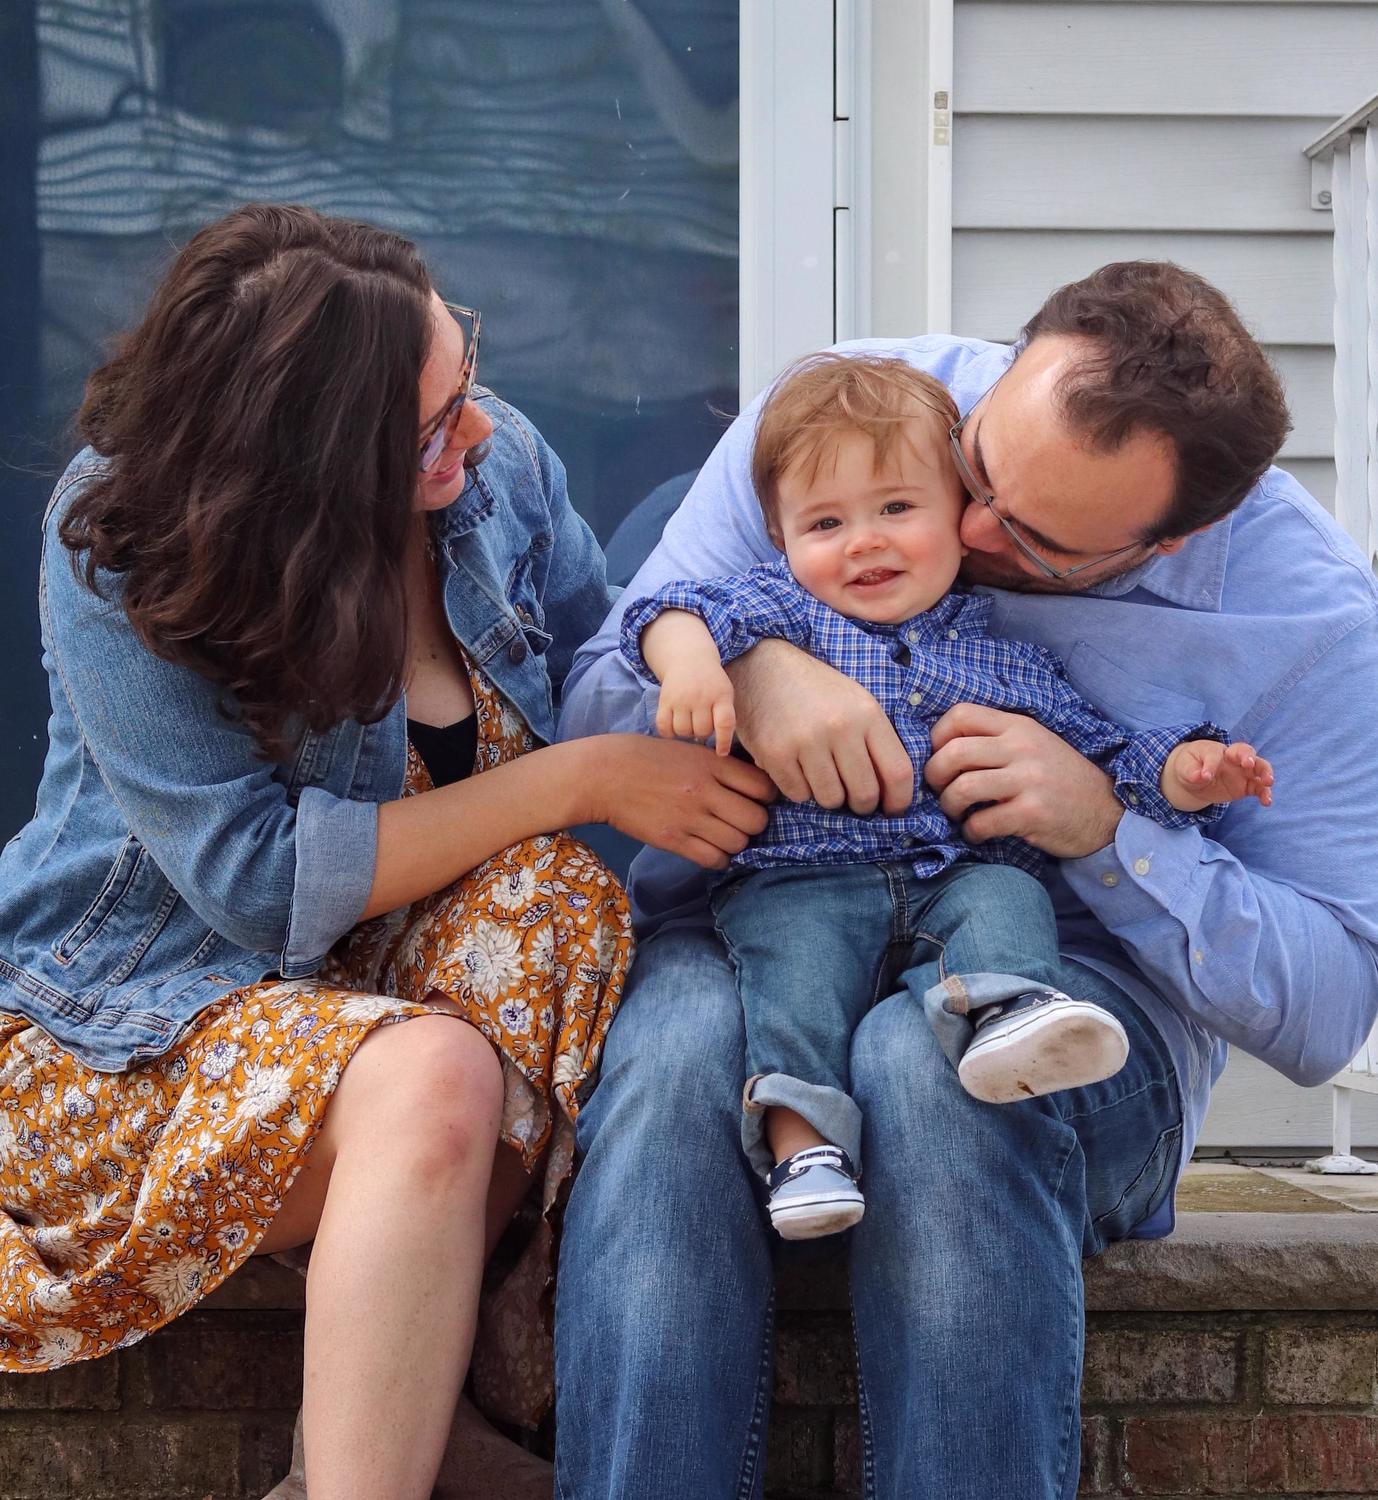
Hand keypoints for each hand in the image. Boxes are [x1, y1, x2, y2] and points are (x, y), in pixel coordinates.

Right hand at [587, 735, 773, 868]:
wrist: (605, 774)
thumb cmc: (647, 759)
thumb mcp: (689, 750)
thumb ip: (718, 766)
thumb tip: (750, 786)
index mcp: (712, 764)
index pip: (763, 787)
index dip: (766, 797)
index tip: (757, 800)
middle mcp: (706, 790)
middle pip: (756, 820)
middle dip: (754, 824)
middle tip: (741, 822)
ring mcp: (690, 817)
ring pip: (738, 842)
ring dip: (736, 843)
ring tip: (723, 836)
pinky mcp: (673, 839)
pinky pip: (714, 859)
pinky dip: (719, 858)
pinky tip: (710, 850)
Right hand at [655, 663, 736, 756]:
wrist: (689, 659)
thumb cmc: (711, 683)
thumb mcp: (725, 693)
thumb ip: (725, 716)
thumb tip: (719, 750)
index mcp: (721, 695)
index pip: (724, 723)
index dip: (724, 741)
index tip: (721, 752)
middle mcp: (700, 696)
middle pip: (702, 731)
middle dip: (704, 731)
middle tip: (703, 721)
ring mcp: (680, 698)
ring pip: (683, 731)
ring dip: (687, 732)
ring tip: (690, 721)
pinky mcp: (664, 700)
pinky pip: (664, 726)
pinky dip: (669, 732)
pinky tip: (675, 725)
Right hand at [724, 639, 913, 814]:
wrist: (764, 666)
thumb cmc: (816, 690)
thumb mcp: (856, 702)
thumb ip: (876, 741)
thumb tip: (893, 791)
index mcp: (867, 714)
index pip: (898, 772)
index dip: (899, 800)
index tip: (892, 809)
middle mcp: (839, 727)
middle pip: (865, 794)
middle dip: (862, 805)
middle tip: (853, 798)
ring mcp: (806, 741)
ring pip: (830, 799)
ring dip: (828, 796)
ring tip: (821, 775)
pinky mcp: (775, 753)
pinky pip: (798, 795)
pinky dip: (799, 789)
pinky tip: (796, 768)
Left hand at [924, 703, 1121, 858]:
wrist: (1106, 812)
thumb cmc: (1059, 779)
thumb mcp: (1032, 744)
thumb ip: (995, 739)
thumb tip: (940, 748)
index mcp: (1018, 726)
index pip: (960, 714)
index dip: (937, 736)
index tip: (938, 757)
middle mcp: (1023, 748)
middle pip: (953, 753)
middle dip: (934, 776)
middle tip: (940, 790)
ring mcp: (1029, 780)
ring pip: (962, 788)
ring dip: (949, 806)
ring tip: (957, 813)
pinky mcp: (1032, 813)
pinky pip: (981, 822)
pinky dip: (970, 832)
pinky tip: (977, 833)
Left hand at [1164, 740, 1273, 810]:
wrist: (1195, 778)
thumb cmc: (1190, 766)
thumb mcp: (1185, 768)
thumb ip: (1191, 771)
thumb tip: (1199, 776)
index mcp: (1215, 750)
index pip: (1215, 754)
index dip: (1211, 764)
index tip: (1205, 776)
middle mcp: (1232, 758)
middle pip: (1245, 751)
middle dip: (1248, 756)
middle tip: (1248, 764)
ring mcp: (1242, 772)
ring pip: (1259, 767)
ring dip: (1265, 773)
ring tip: (1268, 782)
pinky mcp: (1246, 786)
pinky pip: (1259, 788)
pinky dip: (1264, 793)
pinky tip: (1266, 802)